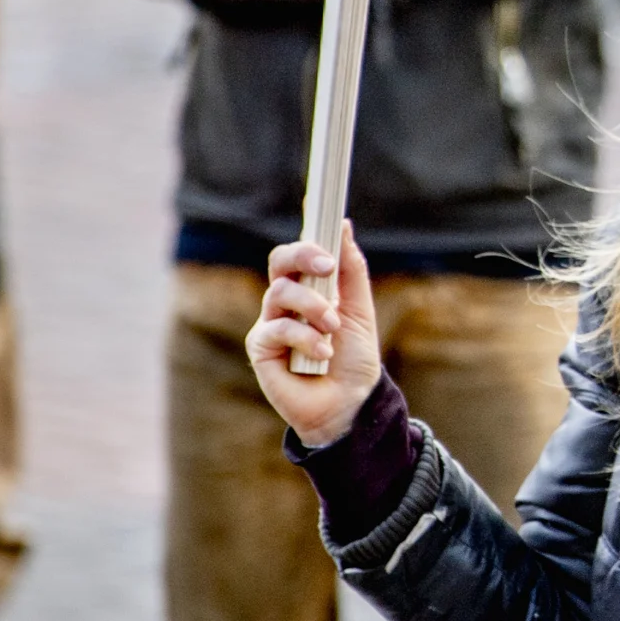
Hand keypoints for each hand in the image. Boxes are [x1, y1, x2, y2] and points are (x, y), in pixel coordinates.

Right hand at [247, 231, 383, 448]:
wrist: (349, 402)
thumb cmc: (354, 359)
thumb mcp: (359, 310)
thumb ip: (351, 271)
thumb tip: (344, 226)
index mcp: (309, 289)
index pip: (299, 253)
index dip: (307, 235)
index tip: (326, 218)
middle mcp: (286, 302)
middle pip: (279, 262)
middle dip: (303, 256)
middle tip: (328, 266)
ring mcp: (270, 323)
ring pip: (280, 292)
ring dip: (313, 308)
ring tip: (332, 328)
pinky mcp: (260, 347)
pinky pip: (277, 328)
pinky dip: (305, 338)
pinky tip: (321, 354)